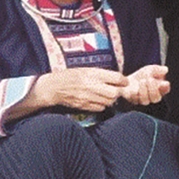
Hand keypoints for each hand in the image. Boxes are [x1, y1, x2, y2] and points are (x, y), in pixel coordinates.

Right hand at [14, 68, 128, 119]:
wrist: (54, 87)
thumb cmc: (71, 76)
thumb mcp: (87, 70)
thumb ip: (102, 74)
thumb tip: (119, 79)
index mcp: (93, 74)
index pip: (117, 78)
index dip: (124, 81)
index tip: (124, 82)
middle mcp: (92, 85)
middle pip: (115, 93)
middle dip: (119, 92)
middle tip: (117, 90)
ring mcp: (88, 97)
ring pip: (109, 102)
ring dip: (111, 99)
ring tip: (106, 95)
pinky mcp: (84, 105)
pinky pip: (100, 108)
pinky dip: (102, 105)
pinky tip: (98, 100)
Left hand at [118, 64, 169, 105]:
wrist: (130, 79)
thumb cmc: (143, 75)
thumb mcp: (150, 69)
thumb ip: (157, 69)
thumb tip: (165, 70)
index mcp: (160, 89)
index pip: (165, 90)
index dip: (165, 87)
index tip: (164, 82)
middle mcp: (152, 96)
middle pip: (156, 98)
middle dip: (153, 89)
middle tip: (150, 80)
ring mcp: (143, 100)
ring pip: (145, 101)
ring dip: (144, 90)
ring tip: (142, 81)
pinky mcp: (133, 100)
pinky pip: (134, 99)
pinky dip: (134, 93)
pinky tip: (133, 87)